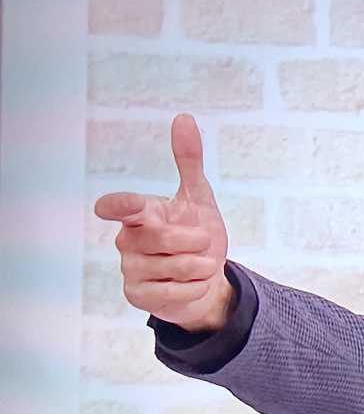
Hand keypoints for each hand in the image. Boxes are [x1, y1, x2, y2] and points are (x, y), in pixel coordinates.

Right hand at [94, 114, 232, 331]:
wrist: (207, 280)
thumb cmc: (198, 236)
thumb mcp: (199, 199)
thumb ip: (189, 161)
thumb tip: (183, 117)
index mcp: (140, 214)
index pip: (122, 207)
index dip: (118, 206)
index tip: (106, 208)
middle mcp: (127, 240)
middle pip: (166, 238)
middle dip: (198, 241)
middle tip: (202, 243)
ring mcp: (130, 270)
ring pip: (178, 266)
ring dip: (202, 266)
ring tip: (197, 265)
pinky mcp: (137, 296)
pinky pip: (179, 292)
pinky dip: (197, 288)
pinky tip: (191, 285)